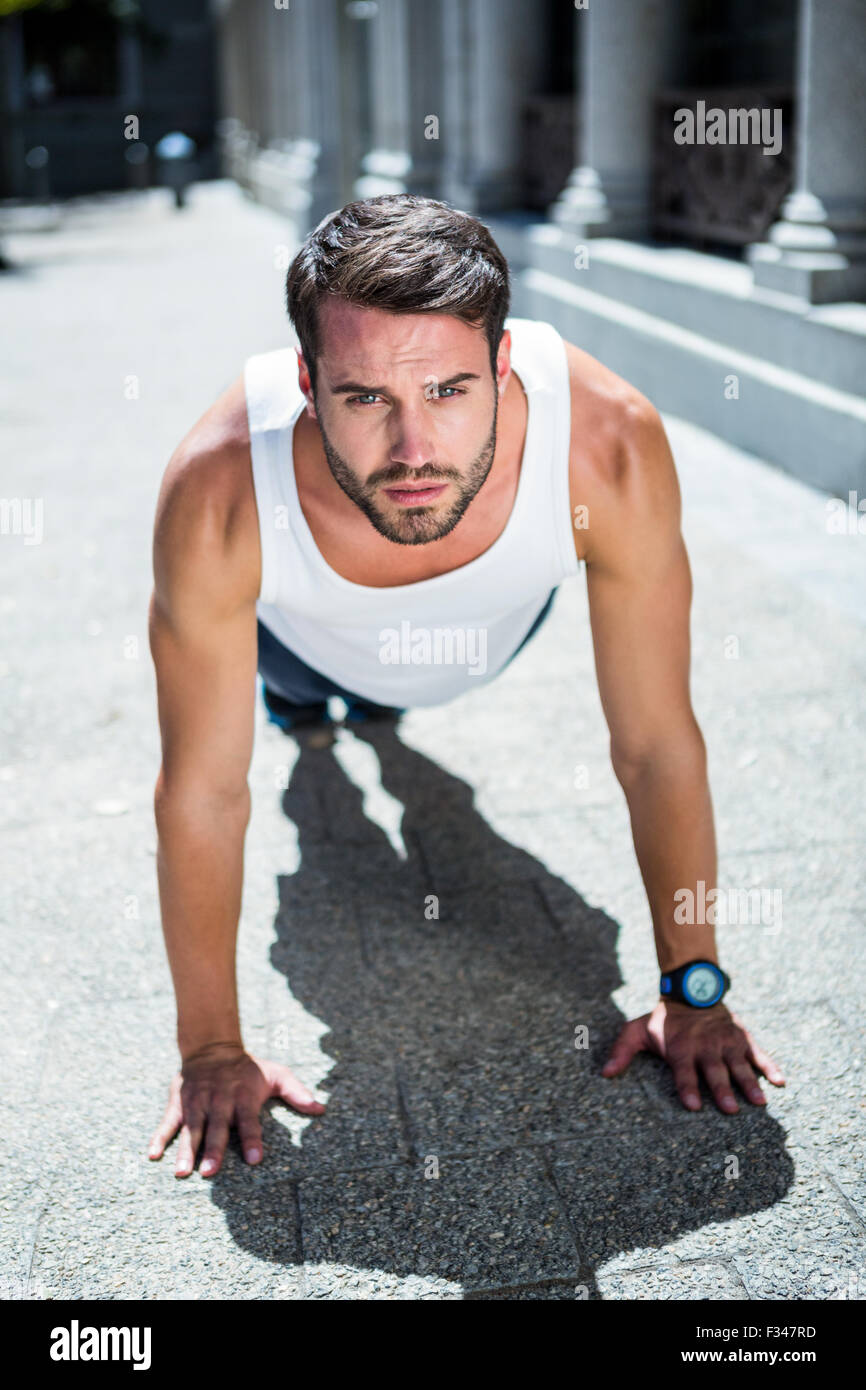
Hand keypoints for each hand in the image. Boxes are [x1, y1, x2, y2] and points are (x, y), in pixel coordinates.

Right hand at [147, 1042, 325, 1176]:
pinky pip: (168, 1121)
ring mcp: (197, 1102)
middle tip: (210, 1174)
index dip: (251, 1140)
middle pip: (216, 1128)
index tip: (254, 1160)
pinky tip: (153, 1154)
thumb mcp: (276, 1074)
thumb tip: (321, 1108)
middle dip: (213, 1151)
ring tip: (181, 1172)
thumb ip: (297, 1092)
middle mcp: (219, 1100)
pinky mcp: (179, 1102)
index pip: (249, 1121)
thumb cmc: (248, 1069)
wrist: (213, 1046)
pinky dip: (159, 1136)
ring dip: (186, 1150)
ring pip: (191, 1129)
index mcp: (243, 1097)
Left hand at [601, 1000, 784, 1112]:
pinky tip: (781, 1081)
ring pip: (738, 1066)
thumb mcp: (637, 1030)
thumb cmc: (663, 1020)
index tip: (693, 1106)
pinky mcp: (742, 1038)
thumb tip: (605, 1073)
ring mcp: (726, 1042)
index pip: (683, 1071)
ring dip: (748, 1084)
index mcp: (681, 1048)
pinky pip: (759, 1054)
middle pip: (714, 1072)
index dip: (687, 1088)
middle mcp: (706, 1046)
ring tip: (758, 1102)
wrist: (691, 990)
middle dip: (721, 1090)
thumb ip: (622, 1051)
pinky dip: (770, 1066)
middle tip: (730, 1109)